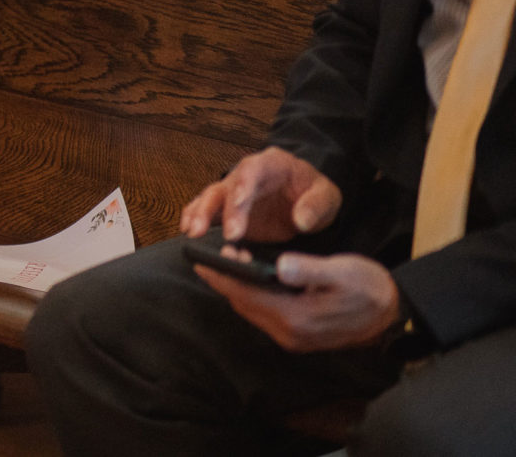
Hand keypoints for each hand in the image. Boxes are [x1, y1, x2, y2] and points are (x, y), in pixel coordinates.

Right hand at [181, 147, 342, 242]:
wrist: (307, 199)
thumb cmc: (314, 193)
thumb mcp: (327, 196)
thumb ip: (316, 206)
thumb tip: (301, 220)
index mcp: (271, 163)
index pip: (252, 170)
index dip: (243, 186)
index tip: (239, 205)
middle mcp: (246, 174)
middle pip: (227, 186)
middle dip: (220, 208)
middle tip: (220, 232)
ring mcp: (234, 191)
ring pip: (211, 197)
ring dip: (200, 214)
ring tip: (192, 232)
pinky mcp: (227, 209)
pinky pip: (206, 209)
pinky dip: (194, 217)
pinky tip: (188, 230)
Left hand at [193, 251, 401, 351]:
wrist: (393, 314)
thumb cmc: (369, 287)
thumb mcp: (342, 271)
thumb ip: (309, 269)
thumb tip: (280, 265)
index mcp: (297, 317)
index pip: (247, 295)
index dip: (222, 277)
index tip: (200, 261)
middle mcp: (290, 334)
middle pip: (244, 305)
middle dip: (226, 281)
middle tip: (214, 255)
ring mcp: (293, 339)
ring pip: (252, 311)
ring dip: (239, 289)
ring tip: (231, 262)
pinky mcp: (298, 337)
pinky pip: (264, 316)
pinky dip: (253, 297)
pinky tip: (252, 280)